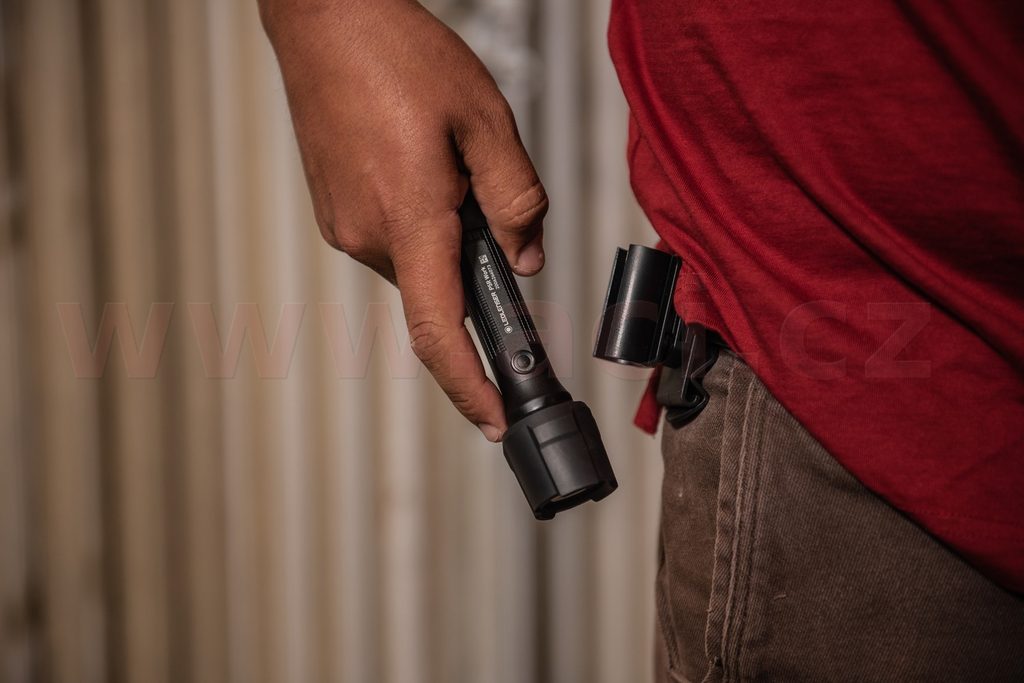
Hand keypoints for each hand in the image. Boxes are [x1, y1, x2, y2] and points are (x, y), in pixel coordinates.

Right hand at [261, 0, 546, 440]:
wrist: (324, 18)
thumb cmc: (401, 55)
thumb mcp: (485, 119)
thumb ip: (516, 199)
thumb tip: (526, 259)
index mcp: (409, 217)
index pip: (437, 329)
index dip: (467, 384)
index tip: (493, 419)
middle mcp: (367, 234)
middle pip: (437, 291)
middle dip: (475, 272)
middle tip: (489, 202)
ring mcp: (344, 224)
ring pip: (417, 264)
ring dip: (448, 240)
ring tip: (450, 161)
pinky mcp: (334, 209)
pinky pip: (393, 240)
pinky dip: (423, 225)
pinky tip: (424, 164)